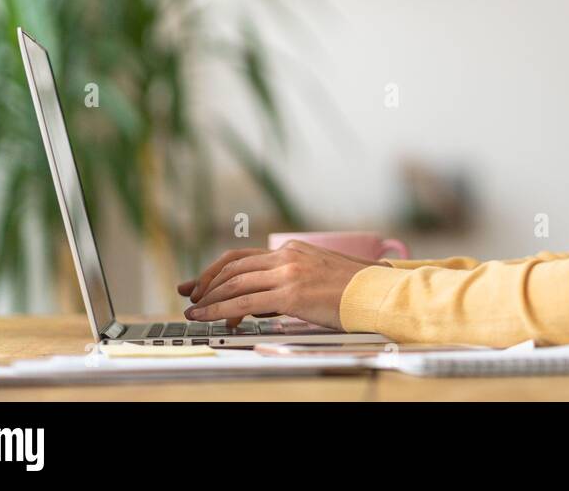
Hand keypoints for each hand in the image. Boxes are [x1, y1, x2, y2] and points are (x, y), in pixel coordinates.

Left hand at [176, 247, 384, 302]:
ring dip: (210, 299)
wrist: (378, 293)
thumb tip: (260, 302)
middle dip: (205, 283)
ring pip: (235, 283)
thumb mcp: (318, 277)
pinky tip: (209, 317)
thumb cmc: (354, 291)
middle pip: (233, 267)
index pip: (243, 257)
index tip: (198, 283)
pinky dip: (220, 310)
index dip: (215, 270)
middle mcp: (288, 255)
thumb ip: (289, 284)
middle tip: (189, 297)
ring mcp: (289, 272)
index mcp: (294, 250)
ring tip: (194, 312)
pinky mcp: (291, 293)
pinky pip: (244, 301)